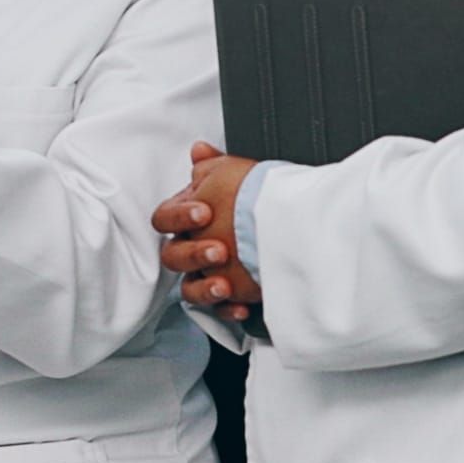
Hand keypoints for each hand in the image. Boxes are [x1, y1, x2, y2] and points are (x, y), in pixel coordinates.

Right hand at [153, 141, 261, 322]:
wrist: (298, 226)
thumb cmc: (260, 200)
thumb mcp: (236, 176)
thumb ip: (212, 166)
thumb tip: (199, 150)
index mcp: (189, 218)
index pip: (165, 218)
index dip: (180, 216)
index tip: (205, 212)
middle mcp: (193, 246)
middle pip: (173, 257)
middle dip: (194, 254)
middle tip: (220, 250)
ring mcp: (209, 273)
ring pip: (189, 290)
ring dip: (205, 288)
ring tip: (224, 285)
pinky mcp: (228, 296)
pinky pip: (218, 311)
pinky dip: (229, 310)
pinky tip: (242, 307)